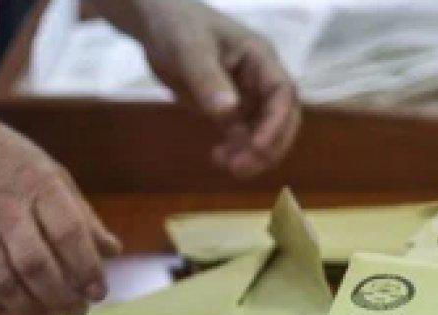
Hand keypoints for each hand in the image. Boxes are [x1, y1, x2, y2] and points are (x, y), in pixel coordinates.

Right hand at [0, 118, 120, 314]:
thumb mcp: (55, 175)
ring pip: (1, 282)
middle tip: (77, 311)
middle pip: (35, 266)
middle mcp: (6, 208)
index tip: (98, 292)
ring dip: (29, 309)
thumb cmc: (12, 162)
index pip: (70, 234)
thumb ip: (82, 215)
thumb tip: (112, 251)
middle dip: (61, 298)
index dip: (88, 269)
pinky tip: (10, 310)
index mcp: (40, 187)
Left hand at [124, 0, 301, 177]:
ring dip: (252, 153)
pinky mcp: (231, 108)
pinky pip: (243, 134)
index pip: (282, 94)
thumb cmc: (176, 25)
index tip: (257, 146)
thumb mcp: (189, 48)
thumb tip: (227, 112)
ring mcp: (247, 95)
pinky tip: (217, 157)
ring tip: (227, 166)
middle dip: (268, 146)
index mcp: (260, 59)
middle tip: (241, 168)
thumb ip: (207, 78)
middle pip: (281, 118)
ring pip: (264, 131)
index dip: (276, 123)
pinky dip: (236, 149)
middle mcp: (260, 79)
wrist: (155, 23)